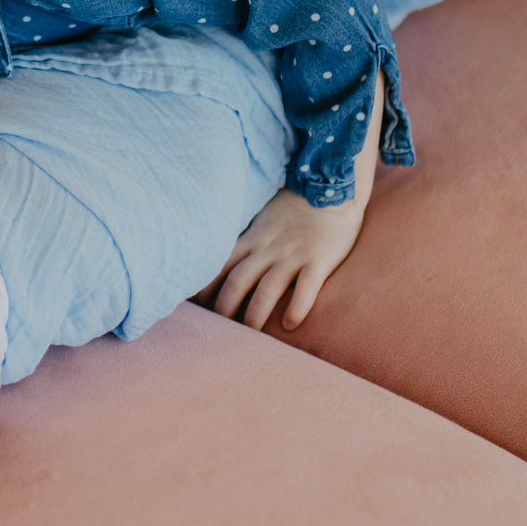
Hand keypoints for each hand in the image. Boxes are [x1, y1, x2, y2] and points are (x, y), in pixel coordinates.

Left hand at [191, 186, 365, 330]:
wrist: (329, 189)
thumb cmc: (295, 205)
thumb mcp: (263, 218)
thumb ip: (249, 238)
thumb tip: (230, 257)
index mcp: (253, 238)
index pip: (221, 264)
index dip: (207, 286)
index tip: (197, 305)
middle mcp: (268, 249)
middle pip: (238, 281)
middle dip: (225, 307)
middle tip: (218, 330)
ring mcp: (293, 255)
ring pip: (267, 289)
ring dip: (255, 314)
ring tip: (250, 336)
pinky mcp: (319, 260)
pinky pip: (306, 288)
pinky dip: (296, 307)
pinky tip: (289, 324)